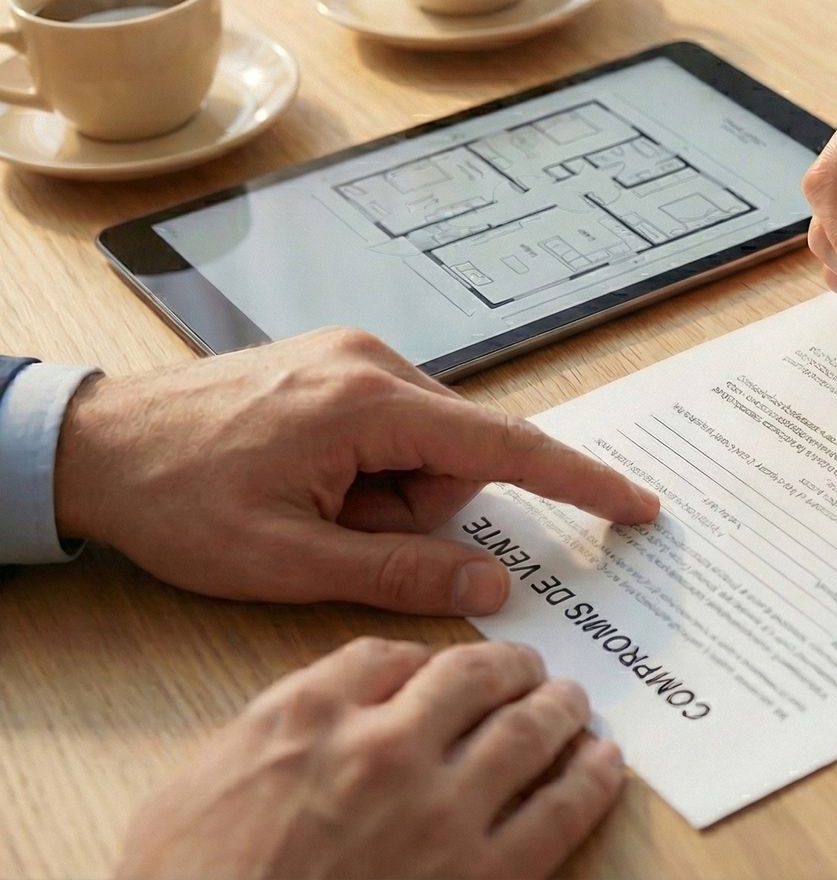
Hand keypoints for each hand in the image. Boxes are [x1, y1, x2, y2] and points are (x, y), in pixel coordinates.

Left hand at [54, 328, 658, 615]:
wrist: (94, 443)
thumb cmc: (176, 500)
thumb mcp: (288, 562)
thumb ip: (402, 571)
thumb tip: (491, 585)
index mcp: (368, 403)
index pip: (505, 447)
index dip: (579, 482)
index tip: (638, 503)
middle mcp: (374, 360)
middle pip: (458, 456)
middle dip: (416, 511)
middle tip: (336, 535)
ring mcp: (355, 354)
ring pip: (427, 446)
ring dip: (387, 494)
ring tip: (307, 506)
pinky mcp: (339, 362)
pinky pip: (395, 427)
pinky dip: (370, 469)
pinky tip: (307, 482)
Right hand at [117, 637, 624, 879]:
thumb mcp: (191, 792)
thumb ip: (263, 737)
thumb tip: (310, 720)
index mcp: (308, 716)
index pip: (388, 654)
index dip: (425, 659)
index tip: (441, 669)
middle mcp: (384, 745)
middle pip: (473, 677)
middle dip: (510, 669)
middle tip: (529, 671)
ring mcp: (438, 809)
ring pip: (527, 729)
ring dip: (559, 708)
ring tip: (572, 704)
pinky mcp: (480, 874)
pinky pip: (559, 809)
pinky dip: (591, 778)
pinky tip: (603, 763)